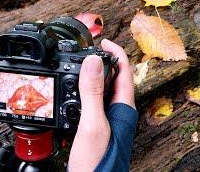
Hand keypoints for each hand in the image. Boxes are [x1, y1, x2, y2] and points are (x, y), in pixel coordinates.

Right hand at [68, 39, 134, 170]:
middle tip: (88, 51)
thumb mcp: (93, 123)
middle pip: (114, 78)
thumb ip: (93, 93)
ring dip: (93, 76)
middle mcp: (118, 111)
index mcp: (123, 107)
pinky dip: (85, 92)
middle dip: (103, 61)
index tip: (102, 41)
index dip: (115, 53)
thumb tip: (93, 61)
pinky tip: (74, 92)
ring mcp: (108, 119)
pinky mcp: (98, 126)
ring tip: (79, 66)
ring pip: (103, 90)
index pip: (125, 71)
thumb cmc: (99, 162)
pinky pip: (94, 102)